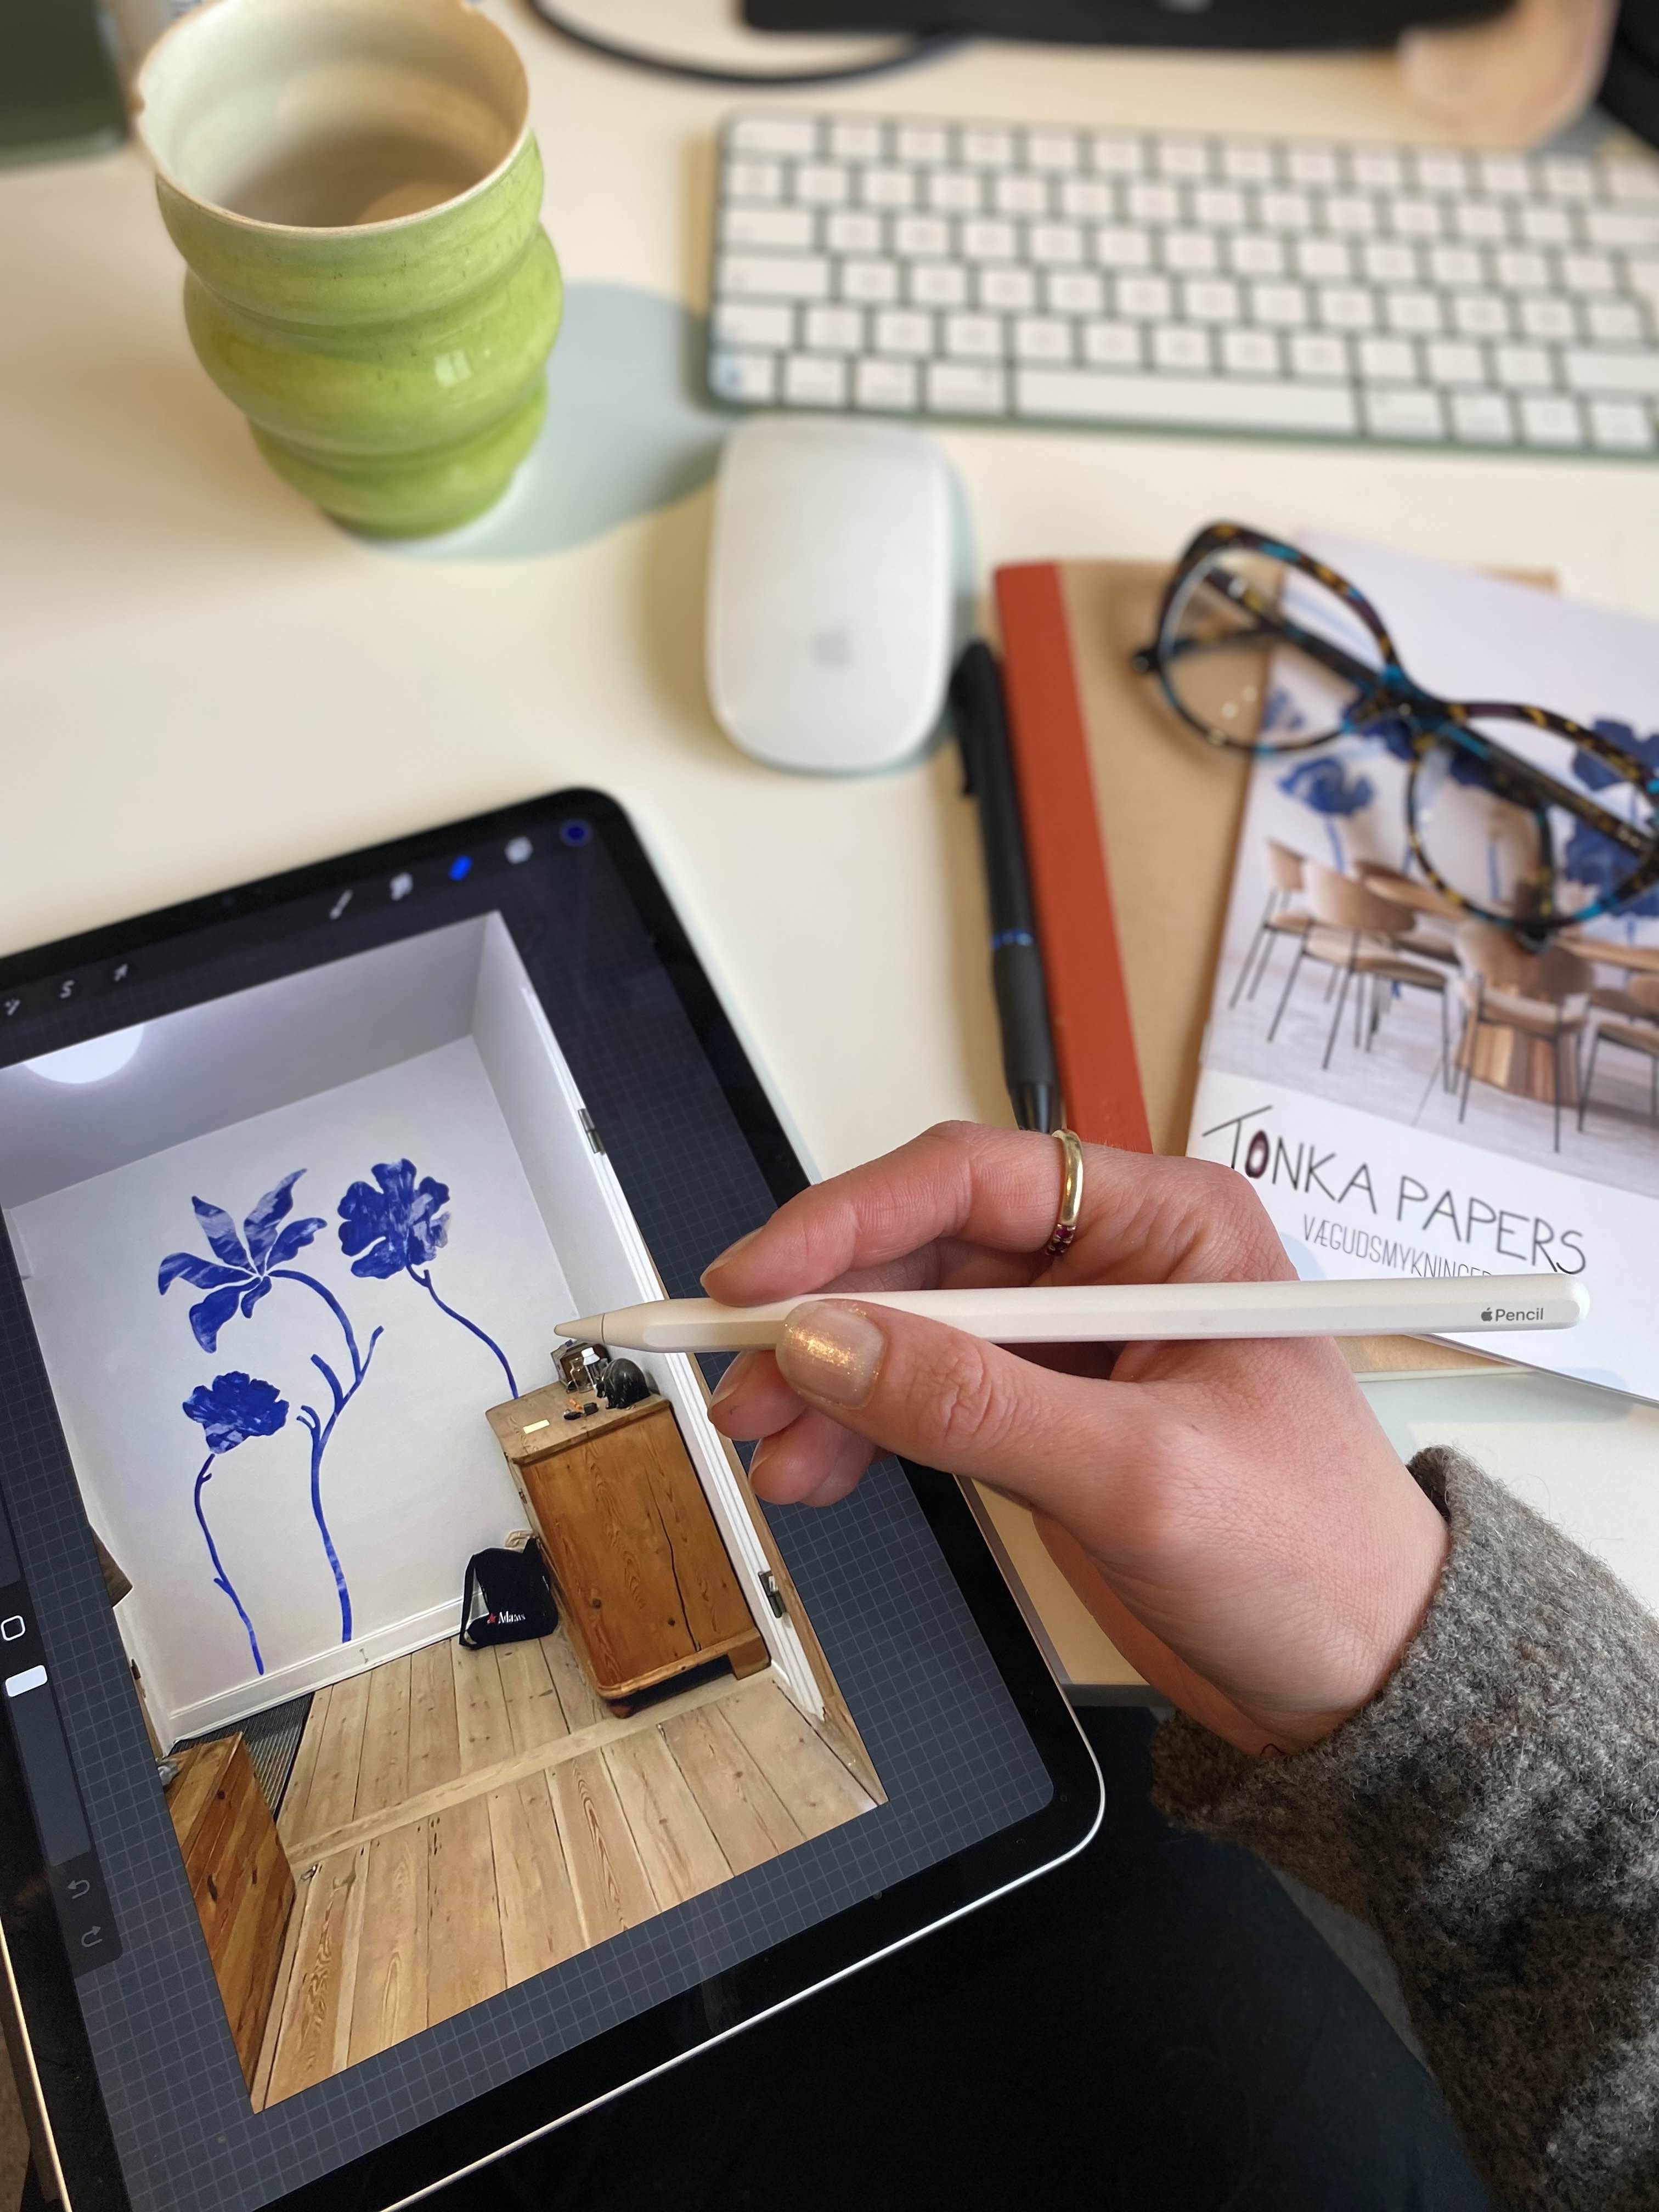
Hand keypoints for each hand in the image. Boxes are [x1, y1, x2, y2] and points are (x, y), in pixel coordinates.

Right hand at [704, 1123, 1448, 1756]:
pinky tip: (819, 1472)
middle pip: (927, 1250)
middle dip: (825, 1314)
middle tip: (740, 1378)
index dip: (850, 1220)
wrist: (1363, 1685)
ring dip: (831, 1381)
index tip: (755, 1278)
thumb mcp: (1139, 1475)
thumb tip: (831, 1342)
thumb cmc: (1316, 1560)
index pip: (977, 1178)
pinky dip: (862, 1429)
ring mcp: (1074, 1342)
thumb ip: (977, 1404)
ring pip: (910, 1325)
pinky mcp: (1047, 1414)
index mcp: (1169, 1225)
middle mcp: (1114, 1263)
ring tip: (769, 1447)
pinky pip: (926, 1395)